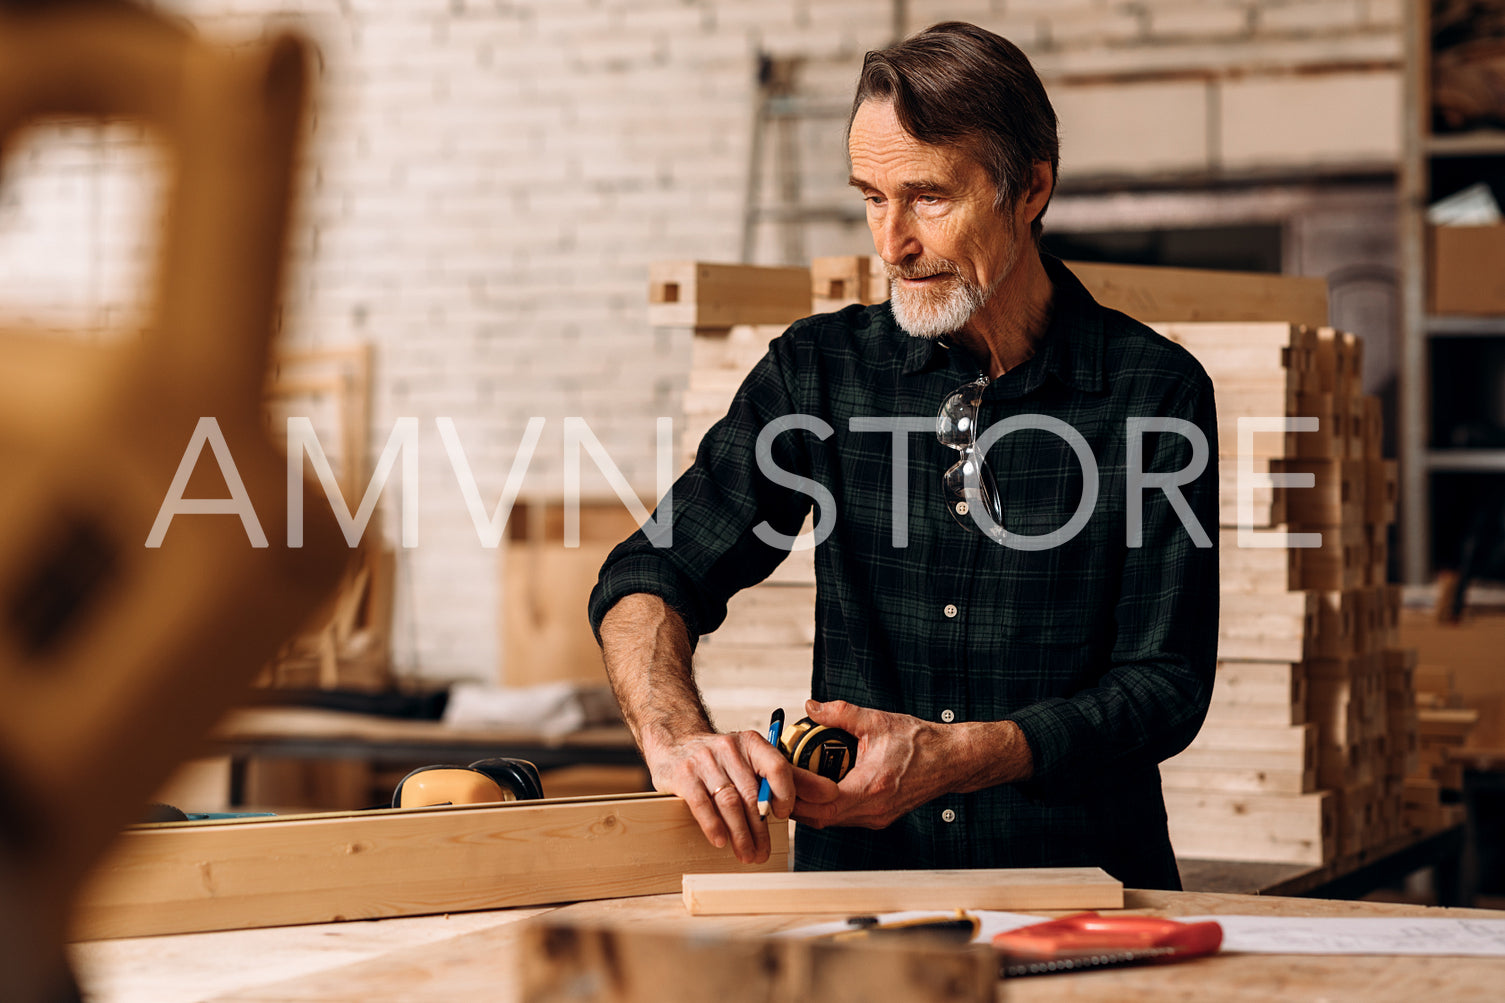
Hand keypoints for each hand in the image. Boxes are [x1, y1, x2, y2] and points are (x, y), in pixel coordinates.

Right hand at [641, 728, 794, 863]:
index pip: (776, 766)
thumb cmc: (723, 760)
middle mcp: (729, 748)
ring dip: (740, 834)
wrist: (676, 743)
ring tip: (746, 854)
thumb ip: (793, 779)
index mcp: (752, 743)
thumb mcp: (756, 763)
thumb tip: (830, 794)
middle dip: (760, 829)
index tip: (783, 815)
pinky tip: (720, 841)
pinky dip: (713, 825)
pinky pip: (701, 803)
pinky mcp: (683, 775)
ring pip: (729, 802)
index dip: (784, 793)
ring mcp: (704, 760)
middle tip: (763, 853)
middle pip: (752, 793)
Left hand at [790, 699, 958, 829]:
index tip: (780, 770)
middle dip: (794, 801)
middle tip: (777, 779)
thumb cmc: (921, 743)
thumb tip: (812, 707)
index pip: (819, 801)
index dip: (795, 789)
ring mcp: (875, 818)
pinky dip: (825, 805)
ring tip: (791, 782)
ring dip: (808, 805)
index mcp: (870, 788)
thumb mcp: (877, 721)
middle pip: (818, 818)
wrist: (951, 760)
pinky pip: (842, 817)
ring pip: (829, 821)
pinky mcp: (878, 817)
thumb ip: (840, 713)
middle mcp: (872, 810)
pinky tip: (817, 787)